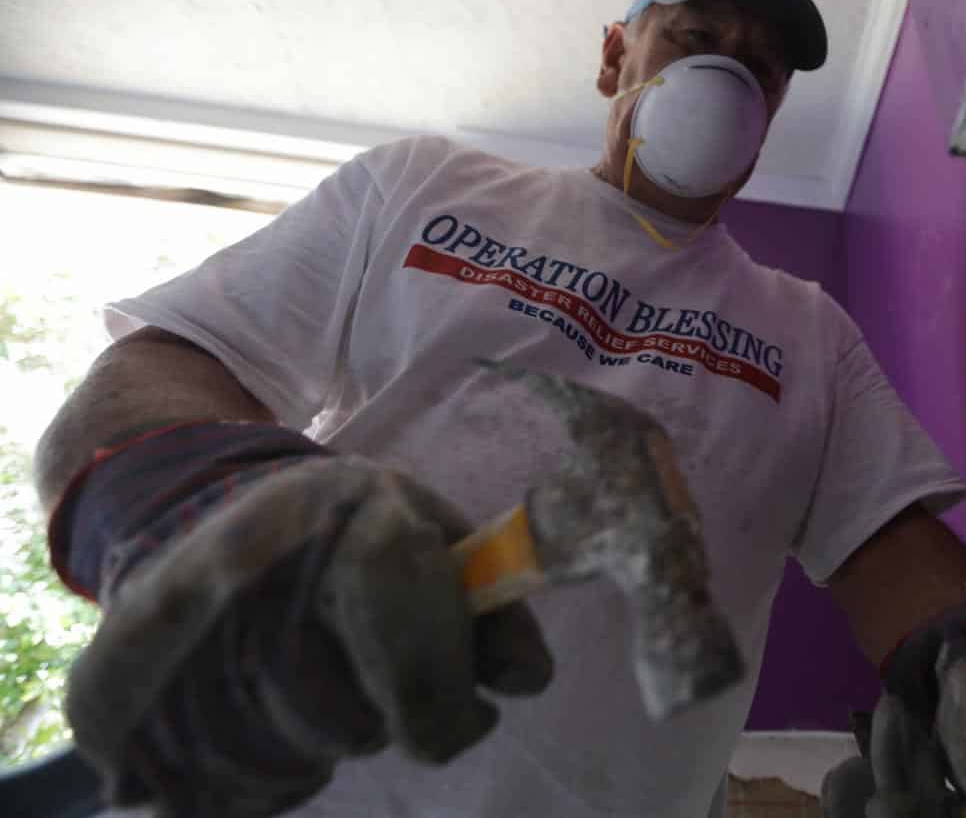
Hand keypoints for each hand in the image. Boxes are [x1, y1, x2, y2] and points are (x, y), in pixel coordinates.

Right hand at [59, 443, 551, 817]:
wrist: (200, 505)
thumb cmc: (343, 525)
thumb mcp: (429, 525)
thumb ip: (489, 603)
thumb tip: (524, 680)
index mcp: (337, 522)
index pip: (412, 665)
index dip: (449, 705)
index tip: (471, 713)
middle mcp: (242, 578)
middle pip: (351, 726)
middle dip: (381, 713)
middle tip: (367, 665)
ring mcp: (170, 644)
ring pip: (290, 765)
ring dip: (318, 741)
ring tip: (307, 674)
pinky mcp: (114, 708)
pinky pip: (224, 793)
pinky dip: (258, 770)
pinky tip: (256, 706)